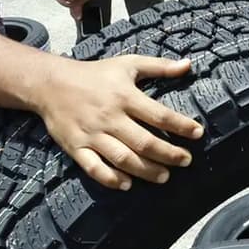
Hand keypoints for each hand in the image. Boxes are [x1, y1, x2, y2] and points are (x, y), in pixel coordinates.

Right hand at [37, 56, 203, 189]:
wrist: (50, 83)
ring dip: (146, 170)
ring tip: (164, 176)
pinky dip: (111, 179)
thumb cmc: (94, 74)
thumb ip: (159, 66)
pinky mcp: (76, 147)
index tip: (198, 133)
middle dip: (168, 154)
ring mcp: (92, 134)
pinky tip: (127, 184)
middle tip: (185, 161)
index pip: (159, 114)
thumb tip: (189, 65)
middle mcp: (110, 117)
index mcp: (124, 96)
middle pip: (144, 142)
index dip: (181, 126)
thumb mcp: (127, 64)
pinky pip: (94, 168)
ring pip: (123, 159)